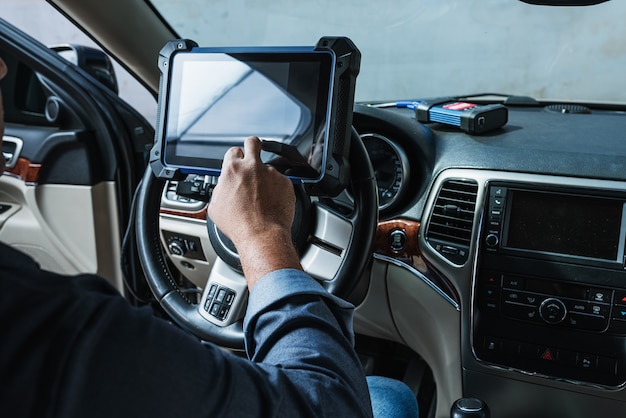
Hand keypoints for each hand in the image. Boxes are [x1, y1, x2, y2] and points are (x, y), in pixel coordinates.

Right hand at [207, 136, 302, 288]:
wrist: (261, 235)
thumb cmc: (239, 225)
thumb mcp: (216, 206)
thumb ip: (220, 189)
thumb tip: (224, 187)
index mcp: (233, 169)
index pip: (233, 151)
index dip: (235, 157)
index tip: (237, 163)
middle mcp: (253, 167)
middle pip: (253, 142)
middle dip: (253, 146)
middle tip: (253, 156)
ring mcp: (271, 174)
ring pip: (269, 167)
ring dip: (266, 177)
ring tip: (263, 196)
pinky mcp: (286, 183)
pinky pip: (281, 182)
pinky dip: (278, 189)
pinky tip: (272, 202)